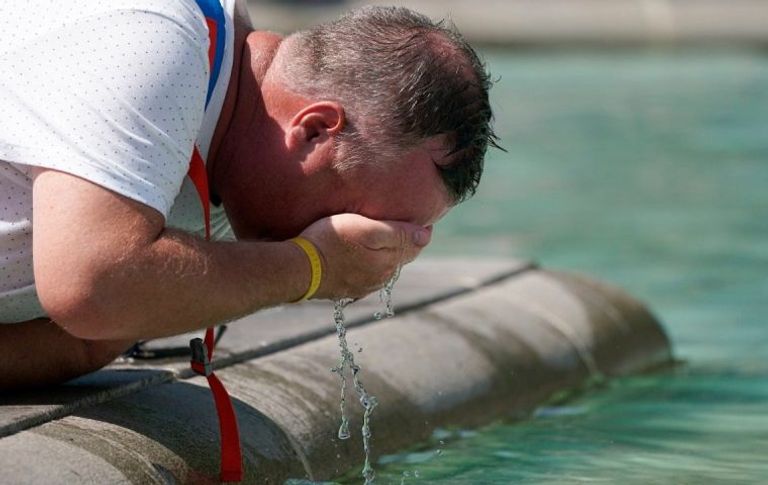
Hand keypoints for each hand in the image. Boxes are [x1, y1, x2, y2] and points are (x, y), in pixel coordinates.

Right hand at [298, 214, 430, 299]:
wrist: (298, 268)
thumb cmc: (331, 241)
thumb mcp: (367, 229)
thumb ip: (398, 233)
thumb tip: (426, 235)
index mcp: (390, 263)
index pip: (415, 245)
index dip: (419, 230)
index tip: (419, 216)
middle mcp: (380, 278)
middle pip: (400, 256)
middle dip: (403, 241)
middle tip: (399, 222)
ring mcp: (362, 286)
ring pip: (383, 266)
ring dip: (385, 252)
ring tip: (378, 235)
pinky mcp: (346, 289)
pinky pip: (365, 274)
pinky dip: (368, 262)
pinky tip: (359, 254)